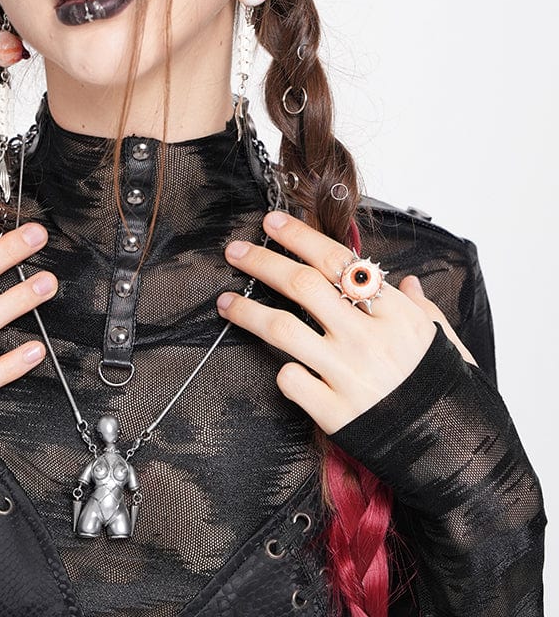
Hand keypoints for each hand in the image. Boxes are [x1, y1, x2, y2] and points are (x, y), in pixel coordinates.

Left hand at [216, 211, 474, 434]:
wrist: (453, 456)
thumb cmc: (445, 393)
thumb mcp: (443, 341)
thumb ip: (419, 307)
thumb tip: (403, 282)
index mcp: (396, 314)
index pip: (338, 262)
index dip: (299, 237)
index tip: (272, 223)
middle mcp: (368, 338)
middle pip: (302, 285)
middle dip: (262, 261)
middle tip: (235, 251)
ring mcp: (347, 374)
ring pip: (282, 328)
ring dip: (247, 310)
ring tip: (225, 301)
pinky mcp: (333, 411)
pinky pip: (289, 378)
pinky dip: (281, 369)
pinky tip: (279, 365)